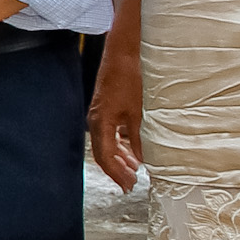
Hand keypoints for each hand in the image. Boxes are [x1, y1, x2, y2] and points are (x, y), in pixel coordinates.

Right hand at [88, 51, 143, 189]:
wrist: (123, 54)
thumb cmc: (130, 78)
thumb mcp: (139, 111)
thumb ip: (139, 137)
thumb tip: (143, 159)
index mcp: (101, 123)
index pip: (105, 156)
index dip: (116, 173)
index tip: (128, 185)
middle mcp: (96, 120)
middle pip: (103, 153)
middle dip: (116, 170)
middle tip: (131, 183)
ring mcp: (99, 114)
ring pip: (106, 144)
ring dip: (119, 158)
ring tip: (133, 170)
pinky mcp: (105, 108)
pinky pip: (109, 133)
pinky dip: (119, 145)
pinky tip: (131, 149)